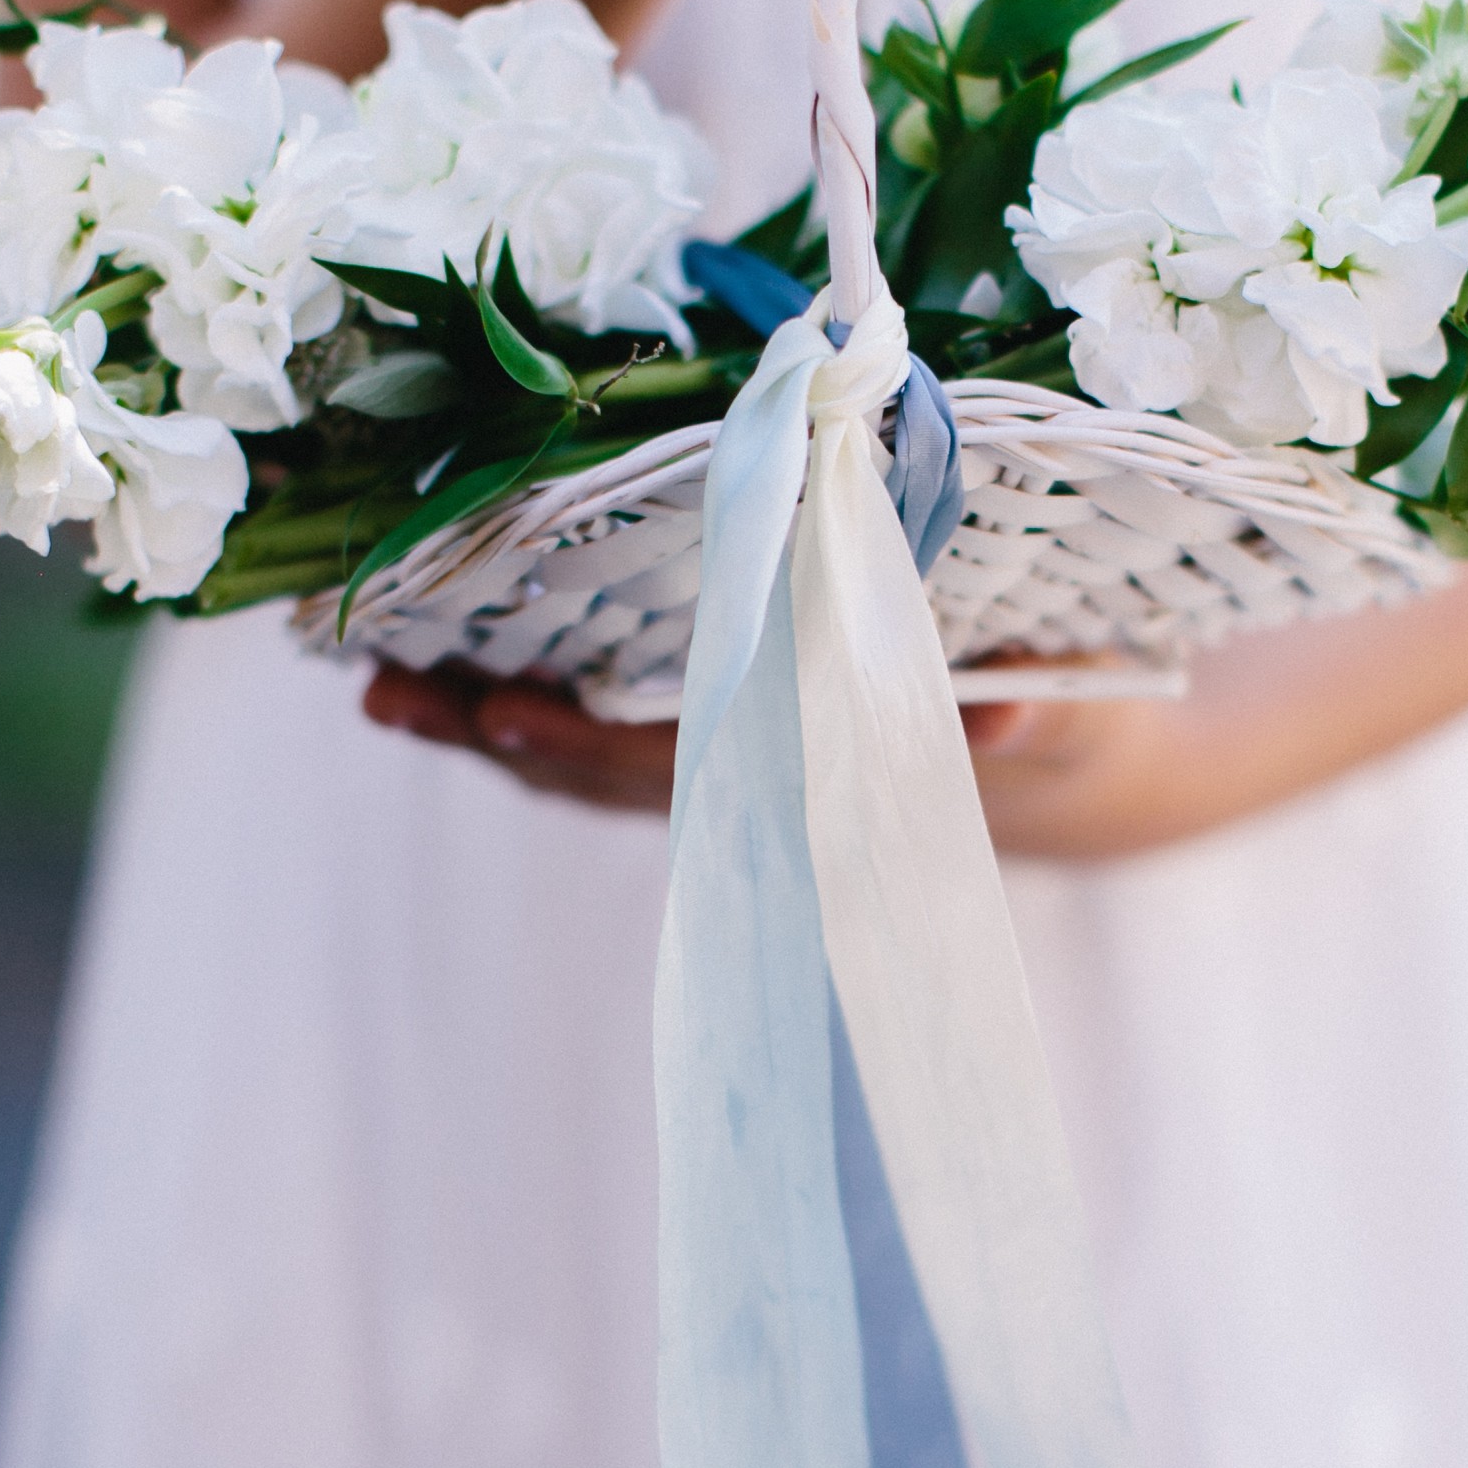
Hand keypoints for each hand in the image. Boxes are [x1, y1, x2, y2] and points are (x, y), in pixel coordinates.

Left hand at [360, 660, 1199, 855]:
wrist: (1086, 775)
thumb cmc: (1081, 729)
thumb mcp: (1077, 714)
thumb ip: (1041, 710)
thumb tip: (1009, 710)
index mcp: (822, 783)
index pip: (678, 765)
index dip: (583, 739)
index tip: (496, 707)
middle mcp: (760, 795)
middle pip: (594, 770)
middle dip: (490, 731)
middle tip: (385, 686)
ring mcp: (737, 783)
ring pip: (585, 762)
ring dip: (485, 725)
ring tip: (381, 682)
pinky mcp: (733, 757)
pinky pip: (612, 740)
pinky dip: (536, 712)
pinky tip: (461, 672)